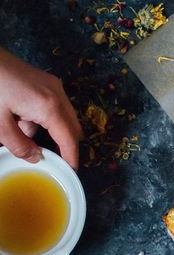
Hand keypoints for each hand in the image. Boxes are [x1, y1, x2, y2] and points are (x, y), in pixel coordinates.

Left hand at [0, 48, 81, 168]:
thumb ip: (19, 145)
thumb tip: (36, 158)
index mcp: (49, 108)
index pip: (69, 139)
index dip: (71, 158)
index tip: (71, 172)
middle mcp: (58, 96)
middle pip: (73, 128)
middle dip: (65, 145)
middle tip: (54, 160)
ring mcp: (54, 86)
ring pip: (64, 118)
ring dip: (51, 131)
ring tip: (23, 132)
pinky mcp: (47, 82)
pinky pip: (55, 106)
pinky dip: (46, 118)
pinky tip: (22, 117)